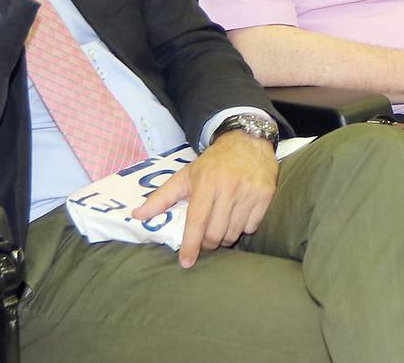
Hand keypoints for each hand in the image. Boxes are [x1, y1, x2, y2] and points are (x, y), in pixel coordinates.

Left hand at [131, 130, 278, 267]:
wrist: (248, 141)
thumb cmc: (213, 163)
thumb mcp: (185, 175)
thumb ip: (161, 197)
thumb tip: (137, 216)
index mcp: (207, 182)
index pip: (197, 221)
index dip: (191, 245)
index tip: (186, 262)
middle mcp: (229, 187)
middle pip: (216, 233)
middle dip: (208, 243)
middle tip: (205, 240)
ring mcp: (250, 192)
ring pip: (234, 232)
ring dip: (225, 237)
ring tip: (221, 226)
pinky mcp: (265, 195)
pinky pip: (252, 226)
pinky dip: (243, 228)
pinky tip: (238, 216)